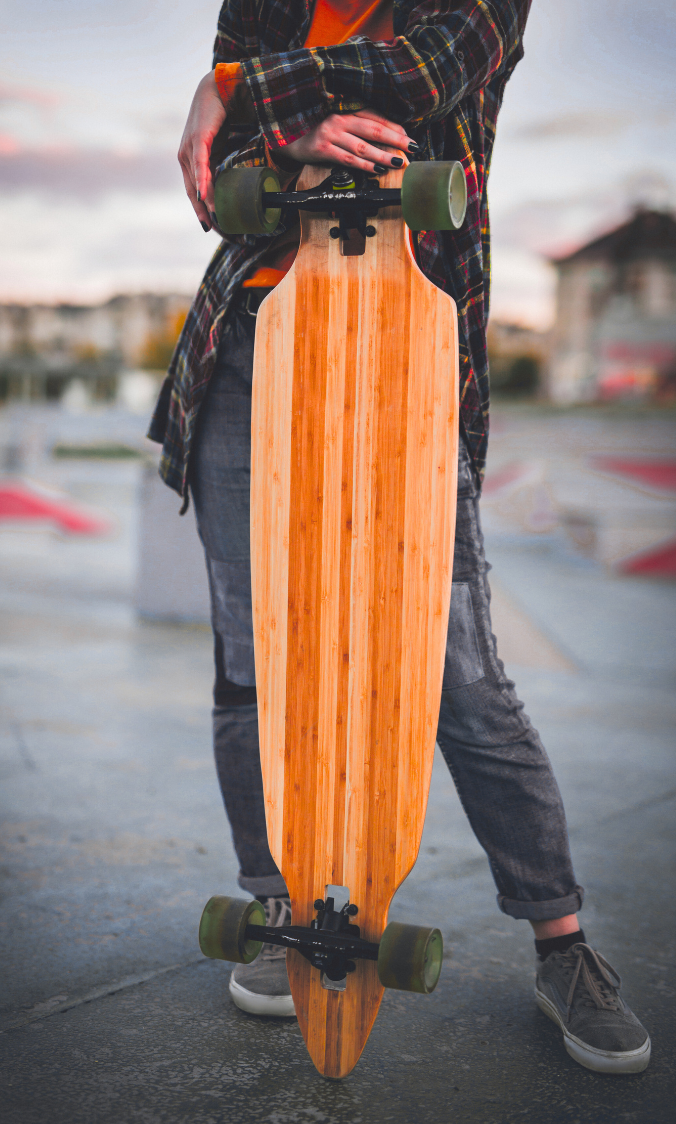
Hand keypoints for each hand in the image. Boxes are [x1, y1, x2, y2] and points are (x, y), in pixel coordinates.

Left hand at [178, 71, 225, 230]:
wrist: (221, 89)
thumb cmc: (221, 118)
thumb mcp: (218, 148)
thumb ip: (219, 164)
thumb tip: (233, 183)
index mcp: (189, 159)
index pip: (193, 190)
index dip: (200, 210)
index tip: (210, 226)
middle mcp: (185, 155)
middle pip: (193, 190)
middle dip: (202, 211)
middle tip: (214, 228)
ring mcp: (189, 147)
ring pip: (197, 180)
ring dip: (205, 201)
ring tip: (215, 218)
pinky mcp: (199, 139)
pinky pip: (201, 164)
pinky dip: (203, 181)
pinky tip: (206, 196)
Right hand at [283, 109, 414, 172]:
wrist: (288, 136)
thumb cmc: (317, 130)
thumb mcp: (339, 123)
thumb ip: (360, 125)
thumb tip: (390, 135)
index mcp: (346, 110)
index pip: (377, 118)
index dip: (396, 128)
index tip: (410, 138)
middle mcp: (340, 119)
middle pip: (374, 130)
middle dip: (397, 140)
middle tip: (412, 148)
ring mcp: (331, 134)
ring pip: (363, 146)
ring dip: (383, 156)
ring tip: (398, 163)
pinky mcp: (323, 149)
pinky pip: (348, 159)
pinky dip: (364, 165)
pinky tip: (376, 170)